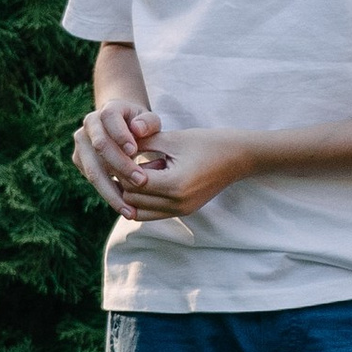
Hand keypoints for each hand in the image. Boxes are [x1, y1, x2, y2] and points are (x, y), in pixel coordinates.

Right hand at [72, 97, 159, 214]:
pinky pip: (92, 179)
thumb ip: (148, 122)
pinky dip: (108, 194)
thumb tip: (137, 129)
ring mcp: (81, 144)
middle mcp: (89, 125)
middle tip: (142, 182)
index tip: (136, 152)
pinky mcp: (79, 160)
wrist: (123, 127)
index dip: (121, 135)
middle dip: (121, 166)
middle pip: (99, 146)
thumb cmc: (141, 125)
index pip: (109, 119)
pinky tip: (125, 207)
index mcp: (107, 110)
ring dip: (111, 190)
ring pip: (92, 169)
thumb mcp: (150, 120)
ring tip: (130, 209)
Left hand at [115, 128, 255, 219]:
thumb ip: (142, 143)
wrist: (239, 156)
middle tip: (124, 160)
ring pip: (139, 211)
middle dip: (123, 180)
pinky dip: (143, 200)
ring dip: (133, 192)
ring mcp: (181, 211)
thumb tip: (112, 146)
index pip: (132, 183)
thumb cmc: (207, 142)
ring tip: (136, 169)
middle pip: (132, 200)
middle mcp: (178, 204)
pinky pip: (152, 213)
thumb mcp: (172, 138)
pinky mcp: (184, 212)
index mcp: (175, 185)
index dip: (121, 168)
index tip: (117, 152)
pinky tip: (146, 178)